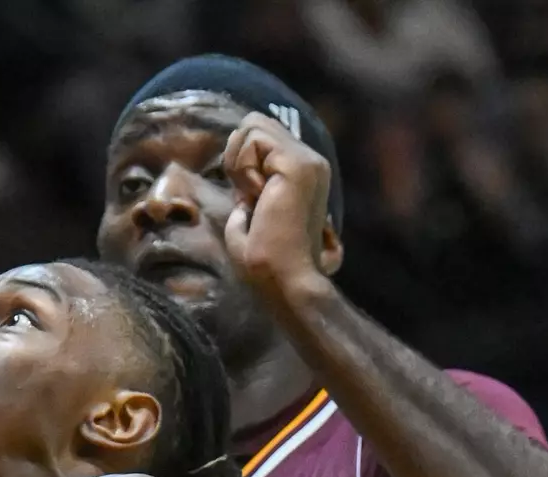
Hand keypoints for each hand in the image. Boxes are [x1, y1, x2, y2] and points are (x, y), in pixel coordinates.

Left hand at [222, 111, 338, 304]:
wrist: (284, 281)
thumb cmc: (265, 262)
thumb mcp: (247, 218)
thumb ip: (245, 193)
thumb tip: (237, 179)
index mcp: (301, 174)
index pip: (261, 137)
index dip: (240, 162)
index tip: (248, 200)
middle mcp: (310, 162)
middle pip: (255, 123)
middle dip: (237, 156)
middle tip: (247, 196)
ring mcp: (308, 161)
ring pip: (253, 125)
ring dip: (239, 162)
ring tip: (253, 197)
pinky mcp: (299, 165)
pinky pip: (253, 139)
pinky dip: (242, 167)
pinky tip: (256, 196)